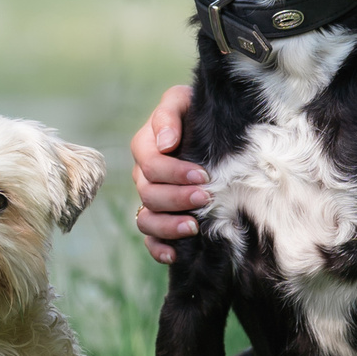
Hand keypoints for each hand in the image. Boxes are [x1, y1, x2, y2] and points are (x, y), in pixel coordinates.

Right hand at [131, 85, 206, 265]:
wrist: (212, 130)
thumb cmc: (196, 112)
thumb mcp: (183, 100)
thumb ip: (169, 114)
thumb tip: (166, 142)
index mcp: (146, 146)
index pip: (151, 164)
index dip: (174, 172)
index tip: (203, 175)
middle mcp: (144, 175)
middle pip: (149, 193)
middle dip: (177, 198)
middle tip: (205, 198)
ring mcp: (150, 199)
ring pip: (146, 219)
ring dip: (168, 226)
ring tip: (193, 228)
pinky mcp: (160, 218)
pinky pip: (150, 239)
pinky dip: (158, 249)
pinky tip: (174, 255)